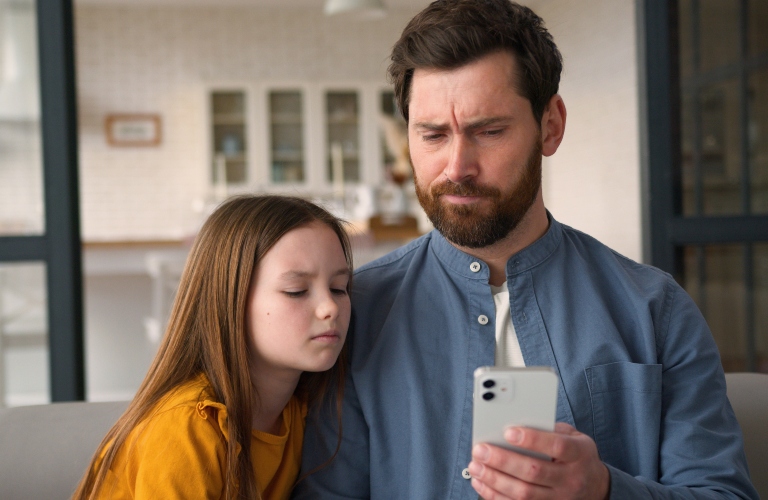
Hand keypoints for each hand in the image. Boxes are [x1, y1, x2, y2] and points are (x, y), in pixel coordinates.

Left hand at [467, 423, 609, 499]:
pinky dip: (495, 496)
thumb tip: (515, 423)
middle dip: (503, 460)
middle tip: (480, 450)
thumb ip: (549, 429)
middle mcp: (571, 479)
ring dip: (495, 480)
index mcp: (579, 454)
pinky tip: (481, 483)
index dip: (532, 439)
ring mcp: (559, 499)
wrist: (596, 487)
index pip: (557, 446)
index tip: (508, 431)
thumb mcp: (574, 437)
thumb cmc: (577, 456)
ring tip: (476, 466)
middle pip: (534, 472)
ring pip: (523, 493)